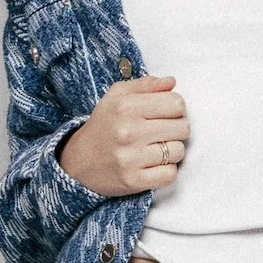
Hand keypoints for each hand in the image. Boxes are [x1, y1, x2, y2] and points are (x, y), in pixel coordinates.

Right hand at [58, 74, 188, 195]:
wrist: (79, 162)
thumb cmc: (104, 126)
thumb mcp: (117, 97)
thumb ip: (146, 85)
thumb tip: (171, 82)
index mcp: (125, 106)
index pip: (176, 103)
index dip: (176, 108)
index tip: (166, 114)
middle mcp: (128, 131)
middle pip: (183, 128)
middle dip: (177, 129)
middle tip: (162, 132)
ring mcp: (130, 158)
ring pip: (178, 151)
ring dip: (172, 151)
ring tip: (157, 149)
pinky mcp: (133, 180)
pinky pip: (170, 174)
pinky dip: (166, 171)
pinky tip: (154, 165)